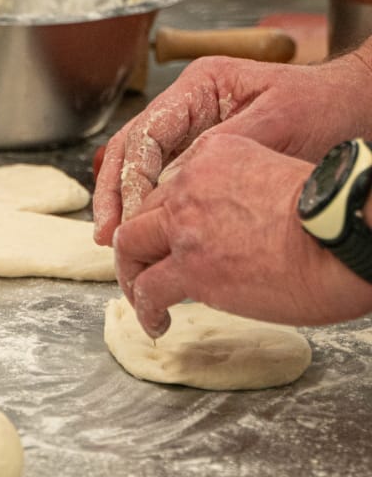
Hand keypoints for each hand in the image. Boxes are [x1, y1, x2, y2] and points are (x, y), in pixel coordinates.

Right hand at [94, 50, 371, 245]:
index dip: (130, 178)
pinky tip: (146, 232)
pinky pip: (164, 178)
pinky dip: (151, 205)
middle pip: (130, 148)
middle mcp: (187, 104)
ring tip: (115, 240)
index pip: (146, 133)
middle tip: (107, 235)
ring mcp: (192, 126)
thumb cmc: (328, 107)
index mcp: (199, 86)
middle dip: (114, 193)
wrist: (359, 106)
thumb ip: (222, 148)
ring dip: (126, 202)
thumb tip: (174, 183)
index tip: (127, 218)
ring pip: (140, 165)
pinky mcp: (203, 150)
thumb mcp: (278, 123)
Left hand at [113, 134, 371, 336]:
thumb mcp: (280, 174)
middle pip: (144, 214)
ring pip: (131, 247)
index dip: (168, 214)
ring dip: (132, 273)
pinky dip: (146, 309)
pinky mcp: (190, 268)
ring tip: (143, 297)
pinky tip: (157, 322)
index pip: (172, 185)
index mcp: (215, 154)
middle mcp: (190, 185)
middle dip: (141, 242)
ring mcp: (185, 226)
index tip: (171, 234)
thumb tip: (242, 225)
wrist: (345, 236)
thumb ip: (244, 192)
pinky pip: (149, 290)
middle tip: (146, 265)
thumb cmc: (332, 213)